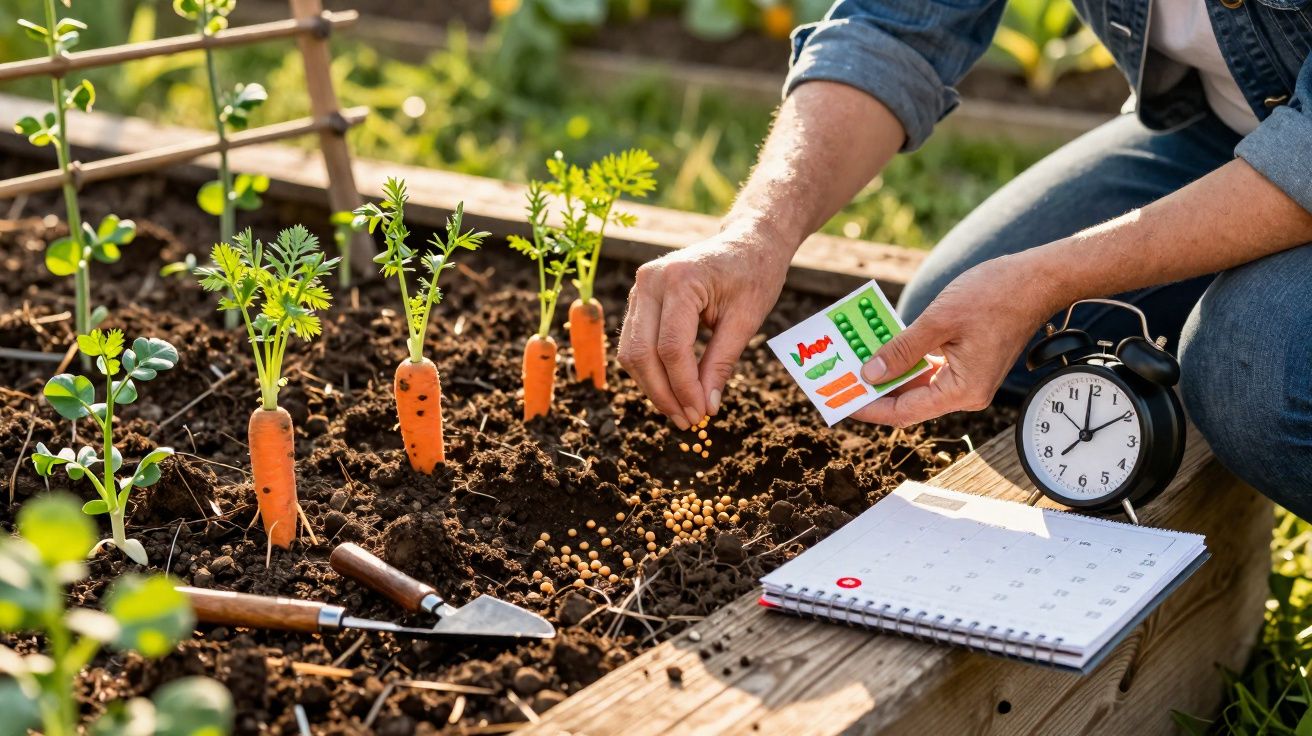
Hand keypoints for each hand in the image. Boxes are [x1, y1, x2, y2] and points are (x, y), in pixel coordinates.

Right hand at [618, 221, 791, 428]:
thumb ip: (721, 364)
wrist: (748, 242)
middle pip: (642, 352)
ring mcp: (640, 287)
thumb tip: (706, 408)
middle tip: (688, 422)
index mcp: (680, 280)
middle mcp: (650, 281)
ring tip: (681, 411)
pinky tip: (672, 391)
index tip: (700, 415)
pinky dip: (651, 371)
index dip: (683, 387)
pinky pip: (635, 343)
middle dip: (663, 393)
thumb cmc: (754, 275)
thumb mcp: (745, 321)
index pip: (671, 348)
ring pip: (631, 352)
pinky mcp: (639, 298)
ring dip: (653, 387)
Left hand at [851, 253, 1065, 426]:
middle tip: (840, 379)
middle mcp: (966, 393)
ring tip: (854, 360)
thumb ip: (901, 350)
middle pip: (909, 401)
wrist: (1038, 279)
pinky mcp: (968, 363)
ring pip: (917, 384)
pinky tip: (882, 346)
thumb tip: (869, 374)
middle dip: (874, 389)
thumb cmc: (997, 295)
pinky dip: (906, 359)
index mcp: (963, 391)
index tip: (842, 401)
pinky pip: (929, 369)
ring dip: (888, 371)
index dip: (870, 408)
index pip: (904, 413)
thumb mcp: (939, 321)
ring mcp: (968, 379)